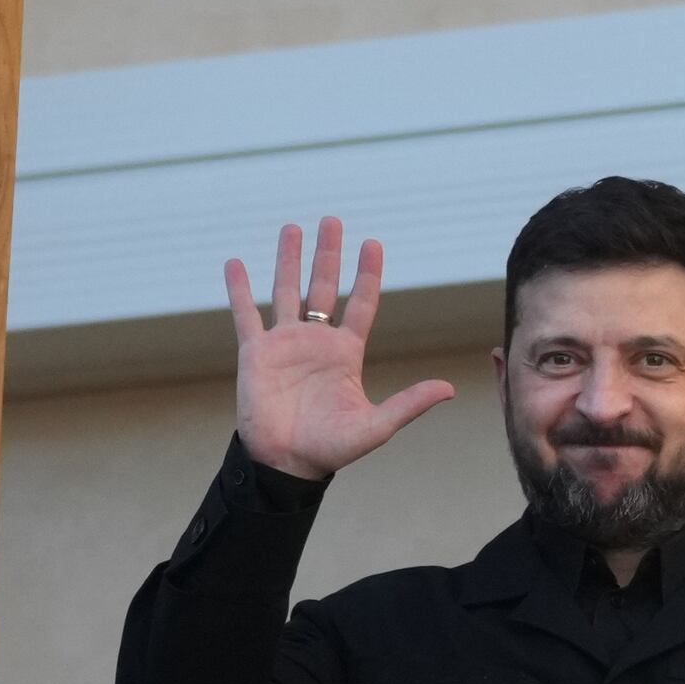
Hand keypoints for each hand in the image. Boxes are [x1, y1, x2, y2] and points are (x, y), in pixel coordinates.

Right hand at [227, 218, 454, 480]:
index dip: (368, 274)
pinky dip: (240, 289)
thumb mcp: (376, 425)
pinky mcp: (255, 354)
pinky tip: (235, 263)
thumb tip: (449, 388)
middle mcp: (317, 341)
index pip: (361, 303)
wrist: (286, 463)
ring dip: (289, 259)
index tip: (373, 243)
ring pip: (287, 291)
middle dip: (329, 254)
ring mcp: (285, 344)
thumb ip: (409, 403)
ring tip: (292, 227)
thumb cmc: (331, 447)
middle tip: (333, 220)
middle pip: (325, 286)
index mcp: (346, 352)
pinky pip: (246, 315)